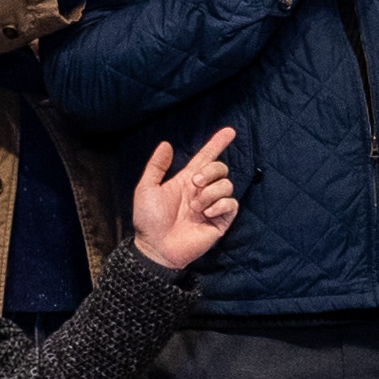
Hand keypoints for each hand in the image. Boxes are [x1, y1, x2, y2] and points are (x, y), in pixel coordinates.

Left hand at [131, 128, 244, 267]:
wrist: (155, 247)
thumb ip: (156, 166)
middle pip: (220, 169)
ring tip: (195, 207)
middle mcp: (202, 191)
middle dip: (210, 172)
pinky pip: (231, 205)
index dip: (217, 144)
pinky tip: (206, 213)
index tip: (229, 131)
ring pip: (227, 185)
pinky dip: (220, 205)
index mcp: (186, 181)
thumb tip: (166, 144)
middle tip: (194, 183)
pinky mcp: (219, 222)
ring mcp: (212, 206)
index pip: (206, 158)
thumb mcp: (147, 189)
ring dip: (210, 193)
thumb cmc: (148, 220)